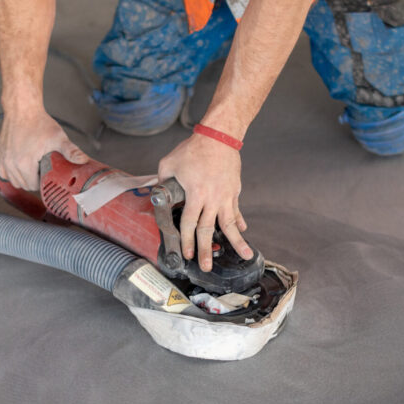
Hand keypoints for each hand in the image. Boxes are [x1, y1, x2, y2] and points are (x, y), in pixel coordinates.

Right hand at [0, 109, 89, 190]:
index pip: (33, 185)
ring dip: (23, 179)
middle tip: (42, 172)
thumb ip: (71, 151)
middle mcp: (11, 163)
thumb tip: (84, 160)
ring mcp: (3, 159)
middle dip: (34, 182)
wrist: (22, 109)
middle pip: (23, 185)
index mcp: (24, 163)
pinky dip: (11, 174)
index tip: (48, 175)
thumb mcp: (58, 138)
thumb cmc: (39, 122)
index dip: (42, 183)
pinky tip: (20, 169)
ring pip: (13, 181)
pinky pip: (3, 173)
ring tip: (33, 171)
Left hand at [158, 133, 252, 272]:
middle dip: (206, 250)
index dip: (187, 240)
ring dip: (237, 242)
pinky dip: (239, 223)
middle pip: (208, 230)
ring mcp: (226, 196)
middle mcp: (212, 199)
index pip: (189, 223)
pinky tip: (242, 232)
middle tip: (206, 267)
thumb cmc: (194, 149)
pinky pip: (236, 211)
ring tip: (246, 256)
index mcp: (195, 194)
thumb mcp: (169, 162)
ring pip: (230, 224)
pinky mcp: (234, 191)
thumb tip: (158, 192)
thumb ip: (163, 180)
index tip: (187, 254)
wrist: (219, 137)